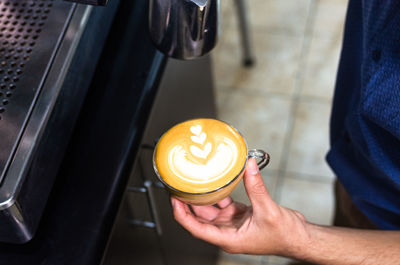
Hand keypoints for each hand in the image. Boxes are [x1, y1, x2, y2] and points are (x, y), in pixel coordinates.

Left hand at [171, 158, 309, 255]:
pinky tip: (217, 182)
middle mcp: (227, 232)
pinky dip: (220, 193)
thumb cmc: (284, 235)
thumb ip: (256, 187)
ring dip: (203, 197)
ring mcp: (233, 224)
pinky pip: (224, 204)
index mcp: (228, 238)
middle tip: (179, 187)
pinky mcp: (240, 216)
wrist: (299, 238)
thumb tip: (248, 166)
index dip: (182, 214)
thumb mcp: (268, 210)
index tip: (174, 200)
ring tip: (193, 182)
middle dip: (188, 203)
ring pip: (211, 210)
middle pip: (199, 218)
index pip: (196, 228)